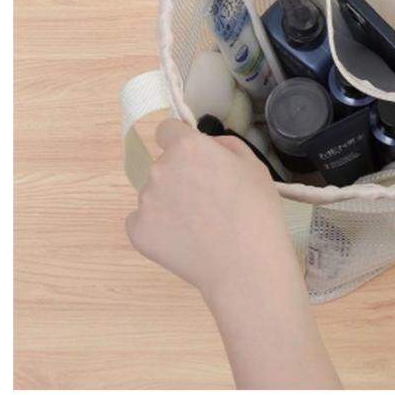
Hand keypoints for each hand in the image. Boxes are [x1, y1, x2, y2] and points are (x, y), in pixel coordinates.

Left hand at [125, 119, 295, 308]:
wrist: (245, 264)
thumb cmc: (256, 211)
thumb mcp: (253, 165)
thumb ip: (224, 145)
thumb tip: (207, 146)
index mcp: (186, 147)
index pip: (166, 130)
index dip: (182, 143)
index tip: (195, 161)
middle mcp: (159, 168)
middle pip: (163, 165)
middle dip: (180, 177)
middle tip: (207, 201)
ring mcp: (144, 201)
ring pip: (154, 194)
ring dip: (171, 203)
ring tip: (199, 227)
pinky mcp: (137, 231)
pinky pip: (143, 221)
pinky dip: (159, 228)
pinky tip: (183, 241)